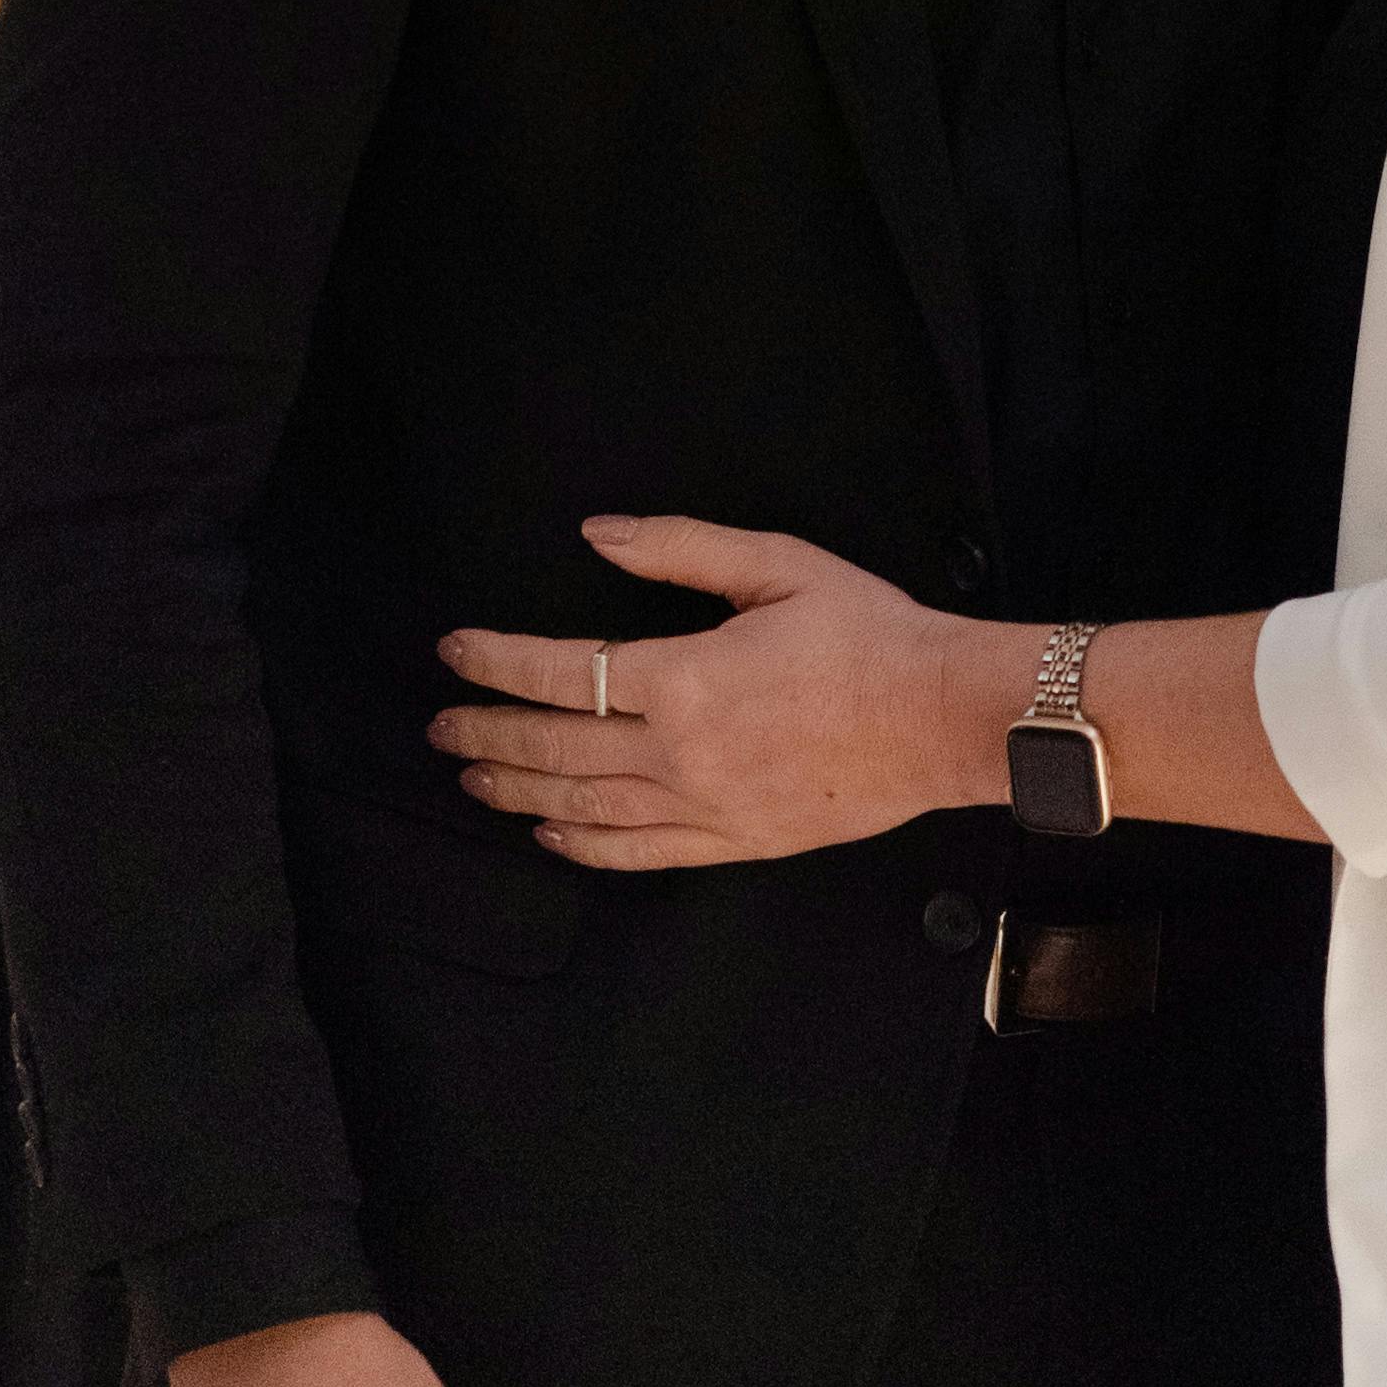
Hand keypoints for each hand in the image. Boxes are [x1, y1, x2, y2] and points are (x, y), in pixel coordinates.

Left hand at [432, 516, 995, 868]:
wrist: (945, 717)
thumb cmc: (872, 636)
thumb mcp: (777, 566)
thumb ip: (679, 549)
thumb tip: (600, 535)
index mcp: (687, 679)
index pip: (561, 671)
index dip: (497, 661)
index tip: (455, 652)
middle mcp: (683, 752)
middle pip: (555, 747)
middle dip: (488, 732)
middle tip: (441, 725)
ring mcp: (706, 805)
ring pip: (583, 805)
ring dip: (518, 789)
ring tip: (473, 775)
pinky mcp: (734, 840)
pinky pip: (638, 852)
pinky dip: (582, 845)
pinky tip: (550, 833)